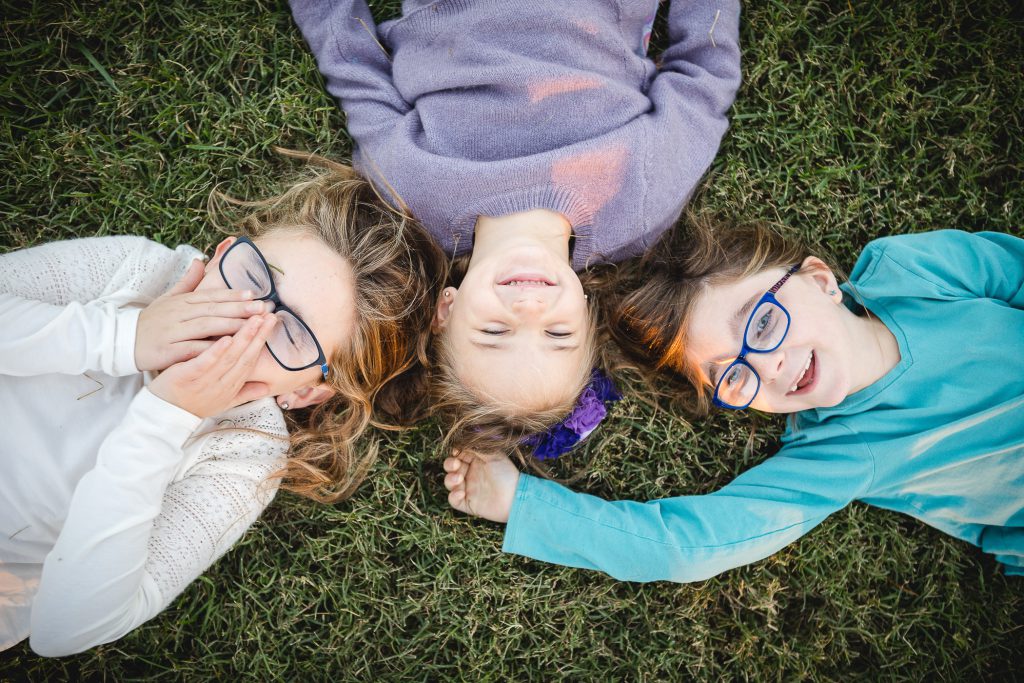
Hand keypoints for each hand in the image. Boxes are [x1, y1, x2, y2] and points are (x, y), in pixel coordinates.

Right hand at [135, 259, 272, 371]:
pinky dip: (210, 348)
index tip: (255, 294)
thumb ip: (187, 282)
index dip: (234, 294)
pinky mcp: (168, 350)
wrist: (121, 341)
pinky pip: (192, 349)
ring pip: (206, 326)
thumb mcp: (167, 298)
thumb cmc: (151, 321)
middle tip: (263, 308)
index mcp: (182, 301)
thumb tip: (201, 261)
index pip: (212, 295)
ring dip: (231, 325)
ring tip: (253, 325)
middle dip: (240, 308)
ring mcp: (173, 331)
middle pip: (213, 309)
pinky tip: (228, 348)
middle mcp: (179, 313)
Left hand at [148, 314, 275, 417]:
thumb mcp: (223, 402)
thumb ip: (245, 392)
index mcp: (231, 386)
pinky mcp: (188, 377)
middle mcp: (223, 384)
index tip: (270, 324)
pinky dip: (217, 351)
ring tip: (254, 320)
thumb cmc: (192, 405)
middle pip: (245, 357)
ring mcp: (206, 381)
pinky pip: (205, 363)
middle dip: (259, 336)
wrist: (164, 416)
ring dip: (243, 338)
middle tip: (270, 316)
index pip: (251, 360)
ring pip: (229, 357)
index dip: (262, 342)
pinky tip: (226, 338)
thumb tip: (267, 387)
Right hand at [443, 449, 519, 523]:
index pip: (459, 454)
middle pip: (450, 467)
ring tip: (459, 479)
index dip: (455, 452)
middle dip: (449, 465)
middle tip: (456, 465)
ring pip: (449, 482)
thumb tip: (464, 440)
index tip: (456, 451)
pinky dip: (453, 496)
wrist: (515, 497)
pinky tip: (461, 493)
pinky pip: (453, 500)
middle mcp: (470, 474)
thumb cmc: (506, 474)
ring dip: (450, 480)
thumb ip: (478, 448)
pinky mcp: (467, 503)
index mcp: (476, 461)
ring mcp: (468, 488)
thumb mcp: (494, 456)